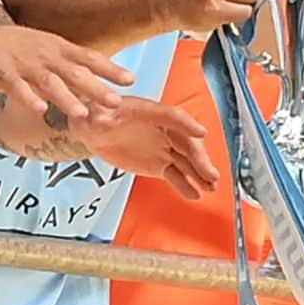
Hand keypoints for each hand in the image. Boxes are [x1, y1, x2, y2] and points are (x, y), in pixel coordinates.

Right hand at [0, 5, 134, 117]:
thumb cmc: (15, 47)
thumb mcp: (45, 49)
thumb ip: (66, 64)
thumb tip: (94, 80)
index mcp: (56, 47)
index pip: (89, 57)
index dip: (110, 69)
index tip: (131, 79)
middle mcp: (44, 53)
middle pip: (75, 72)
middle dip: (96, 87)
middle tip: (116, 102)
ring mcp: (24, 62)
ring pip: (49, 82)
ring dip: (66, 98)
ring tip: (82, 114)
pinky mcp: (3, 72)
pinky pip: (17, 87)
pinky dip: (28, 98)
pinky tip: (39, 110)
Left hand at [79, 98, 216, 199]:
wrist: (93, 130)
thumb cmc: (96, 114)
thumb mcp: (93, 114)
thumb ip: (99, 116)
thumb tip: (99, 116)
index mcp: (148, 110)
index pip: (172, 116)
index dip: (186, 124)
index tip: (201, 132)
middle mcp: (162, 128)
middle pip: (185, 141)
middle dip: (199, 157)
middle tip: (210, 173)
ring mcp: (163, 147)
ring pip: (186, 160)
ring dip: (200, 172)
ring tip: (211, 185)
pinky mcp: (159, 163)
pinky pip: (176, 174)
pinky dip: (185, 184)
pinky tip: (194, 193)